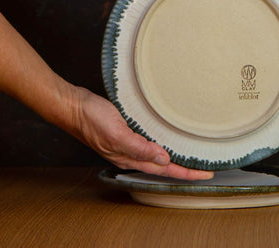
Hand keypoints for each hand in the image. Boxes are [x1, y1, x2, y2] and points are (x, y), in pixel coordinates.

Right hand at [72, 86, 212, 179]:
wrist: (73, 106)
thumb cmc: (91, 119)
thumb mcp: (116, 134)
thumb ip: (139, 148)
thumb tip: (163, 159)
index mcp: (129, 157)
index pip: (164, 169)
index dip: (185, 172)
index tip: (205, 173)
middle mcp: (130, 154)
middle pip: (163, 165)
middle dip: (184, 168)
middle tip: (205, 167)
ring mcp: (127, 143)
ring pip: (156, 155)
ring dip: (174, 157)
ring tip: (190, 156)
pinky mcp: (125, 131)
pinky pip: (148, 142)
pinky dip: (160, 143)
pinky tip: (165, 139)